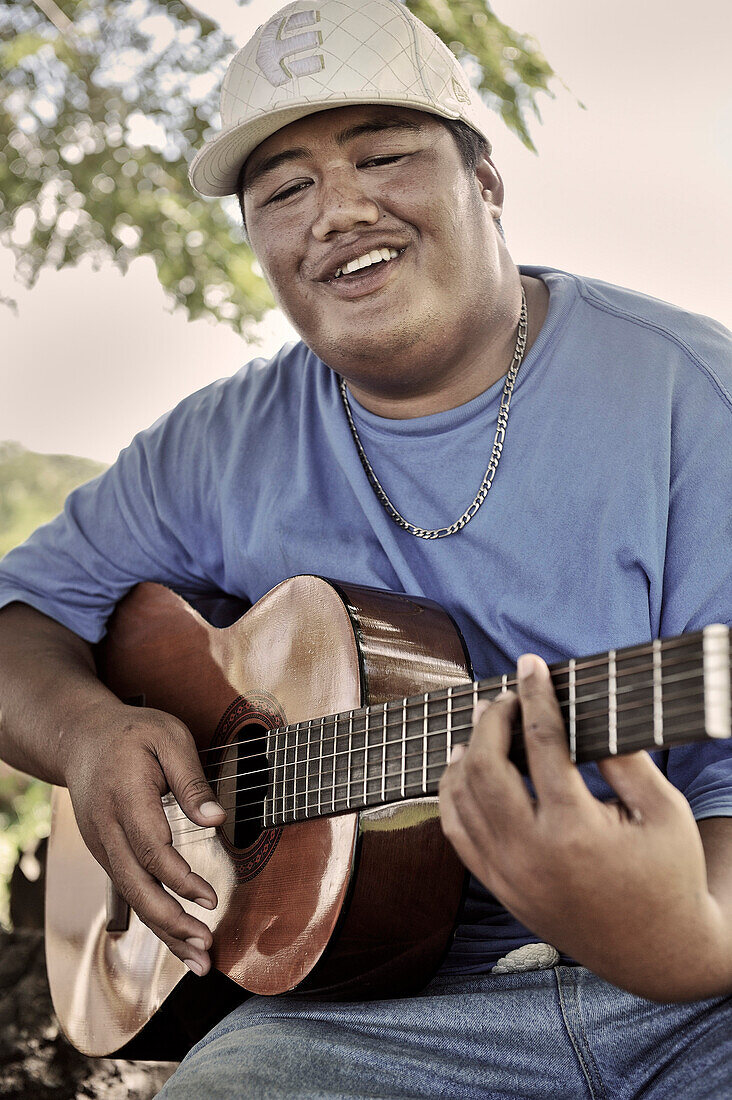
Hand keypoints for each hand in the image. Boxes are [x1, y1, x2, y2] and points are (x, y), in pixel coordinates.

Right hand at [63, 700, 225, 975]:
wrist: (81, 739)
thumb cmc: (133, 734)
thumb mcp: (168, 737)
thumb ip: (191, 779)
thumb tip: (216, 819)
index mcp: (125, 798)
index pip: (152, 849)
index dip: (181, 879)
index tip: (211, 900)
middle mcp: (108, 829)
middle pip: (137, 886)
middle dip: (171, 922)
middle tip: (205, 947)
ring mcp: (103, 845)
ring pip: (132, 897)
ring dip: (165, 932)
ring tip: (200, 961)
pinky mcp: (108, 854)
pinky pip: (131, 891)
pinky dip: (155, 919)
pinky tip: (180, 941)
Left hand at [439, 654, 727, 999]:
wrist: (657, 955)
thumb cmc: (668, 877)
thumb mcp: (666, 813)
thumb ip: (628, 762)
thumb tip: (588, 716)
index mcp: (577, 831)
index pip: (543, 744)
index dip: (535, 696)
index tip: (530, 665)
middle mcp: (532, 854)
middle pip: (484, 767)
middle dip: (490, 720)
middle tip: (508, 698)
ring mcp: (509, 875)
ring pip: (460, 799)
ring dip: (465, 753)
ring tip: (484, 725)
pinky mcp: (500, 889)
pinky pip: (456, 834)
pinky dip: (452, 795)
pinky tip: (464, 769)